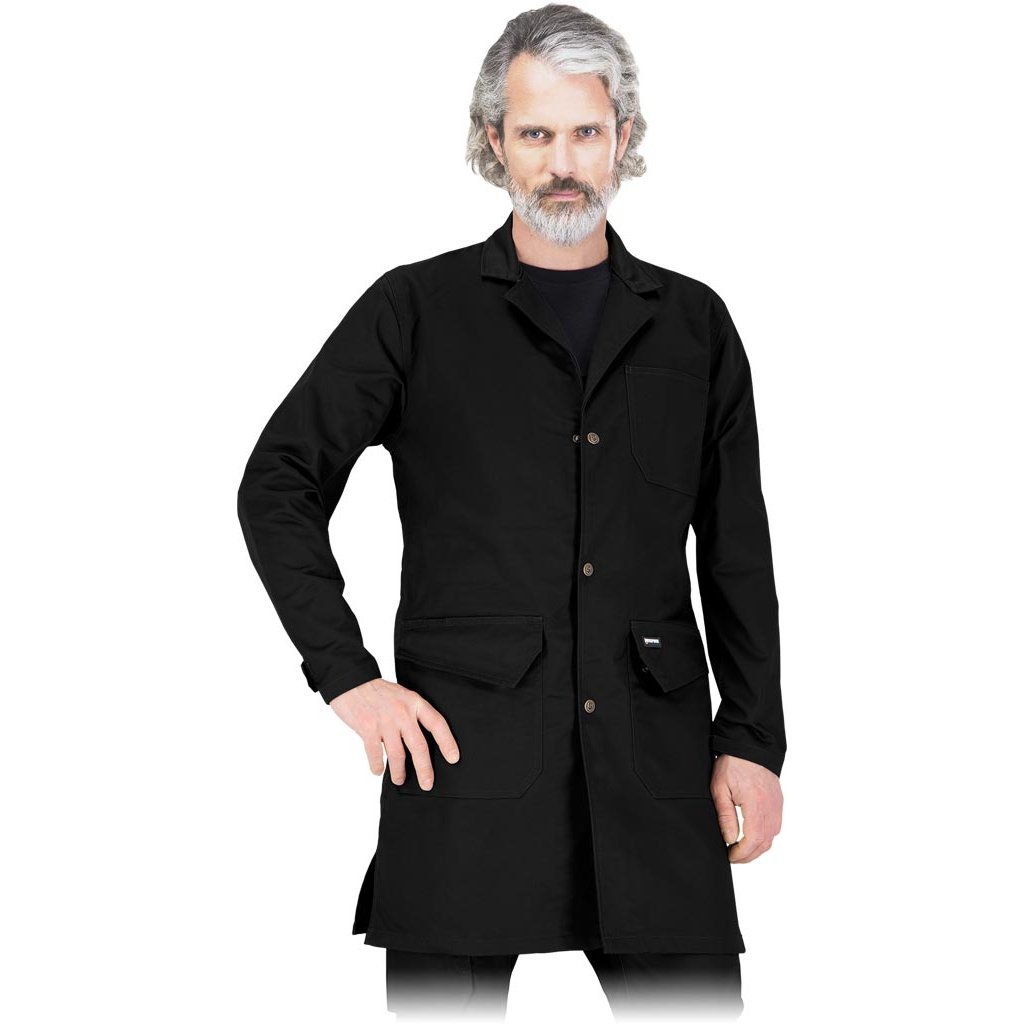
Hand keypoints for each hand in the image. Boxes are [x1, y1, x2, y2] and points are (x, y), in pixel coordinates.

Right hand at [329, 678, 459, 790]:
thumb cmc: (376, 690)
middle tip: (427, 784)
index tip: (453, 758)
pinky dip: (377, 766)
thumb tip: (419, 740)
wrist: (350, 681)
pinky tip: (378, 771)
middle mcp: (402, 712)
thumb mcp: (401, 695)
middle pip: (419, 746)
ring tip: (400, 780)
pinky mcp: (367, 728)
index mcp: (413, 702)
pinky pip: (375, 754)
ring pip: (397, 754)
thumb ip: (411, 713)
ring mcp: (384, 721)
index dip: (447, 742)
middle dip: (424, 769)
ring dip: (399, 772)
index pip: (437, 723)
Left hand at [711, 754, 782, 863]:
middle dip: (749, 855)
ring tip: (740, 848)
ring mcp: (777, 805)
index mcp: (756, 804)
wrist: (750, 745)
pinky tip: (751, 835)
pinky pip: (775, 826)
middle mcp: (771, 807)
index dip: (742, 854)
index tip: (729, 856)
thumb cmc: (733, 764)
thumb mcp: (720, 789)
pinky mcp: (778, 802)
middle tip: (733, 856)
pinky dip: (764, 836)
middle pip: (765, 843)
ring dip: (757, 847)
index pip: (753, 840)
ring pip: (772, 837)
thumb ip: (726, 816)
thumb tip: (730, 840)